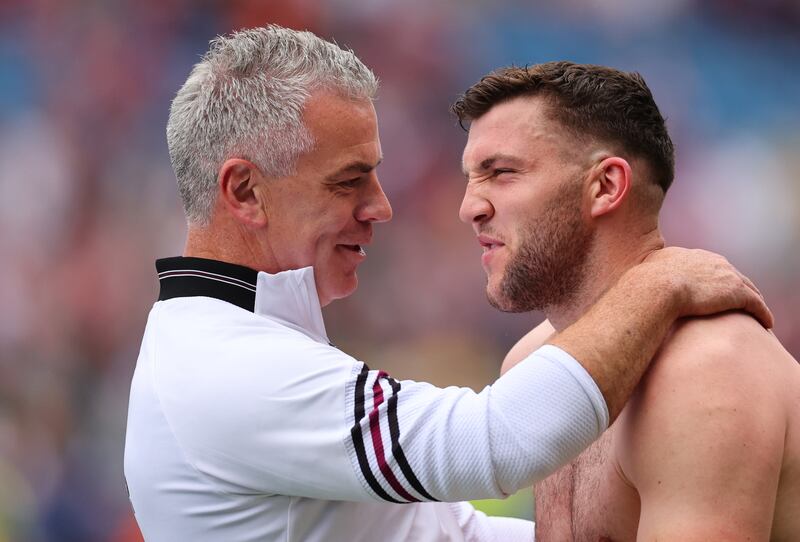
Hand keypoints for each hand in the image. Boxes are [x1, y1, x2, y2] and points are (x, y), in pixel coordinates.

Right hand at [641, 247, 772, 327]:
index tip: (714, 289)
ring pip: (748, 287)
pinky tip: (767, 323)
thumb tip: (628, 286)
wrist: (654, 288)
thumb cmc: (641, 287)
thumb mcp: (639, 276)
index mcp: (687, 256)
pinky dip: (763, 312)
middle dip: (738, 285)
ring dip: (754, 299)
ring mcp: (725, 275)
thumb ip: (642, 278)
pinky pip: (756, 303)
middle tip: (742, 300)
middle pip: (731, 273)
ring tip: (759, 312)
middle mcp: (710, 260)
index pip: (706, 265)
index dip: (712, 278)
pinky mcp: (736, 292)